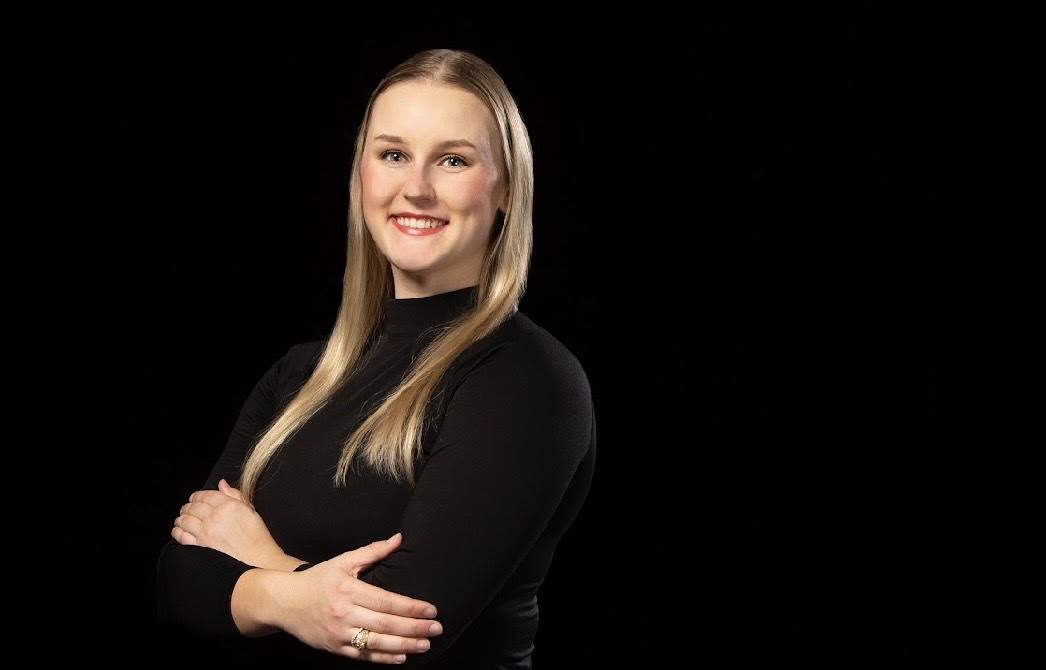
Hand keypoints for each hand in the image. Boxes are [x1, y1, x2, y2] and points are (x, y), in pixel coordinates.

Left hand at [172, 479, 299, 569]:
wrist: (257, 555)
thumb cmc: (256, 533)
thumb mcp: (249, 508)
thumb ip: (234, 494)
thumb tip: (221, 483)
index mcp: (228, 505)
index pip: (205, 495)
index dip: (197, 495)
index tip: (195, 498)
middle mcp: (215, 516)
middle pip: (192, 506)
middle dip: (188, 506)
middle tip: (187, 508)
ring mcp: (207, 531)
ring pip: (185, 519)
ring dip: (181, 517)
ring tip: (182, 518)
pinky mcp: (202, 544)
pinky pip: (182, 536)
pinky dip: (177, 532)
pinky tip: (178, 530)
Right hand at [255, 533, 442, 663]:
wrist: (283, 602)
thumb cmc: (317, 579)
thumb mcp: (343, 561)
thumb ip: (373, 551)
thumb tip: (399, 538)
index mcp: (348, 590)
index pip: (386, 601)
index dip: (411, 607)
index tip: (431, 610)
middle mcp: (344, 613)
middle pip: (385, 624)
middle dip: (414, 628)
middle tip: (436, 629)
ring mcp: (338, 633)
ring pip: (377, 643)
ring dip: (404, 645)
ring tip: (425, 644)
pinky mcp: (333, 647)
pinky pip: (362, 655)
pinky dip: (383, 658)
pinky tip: (402, 656)